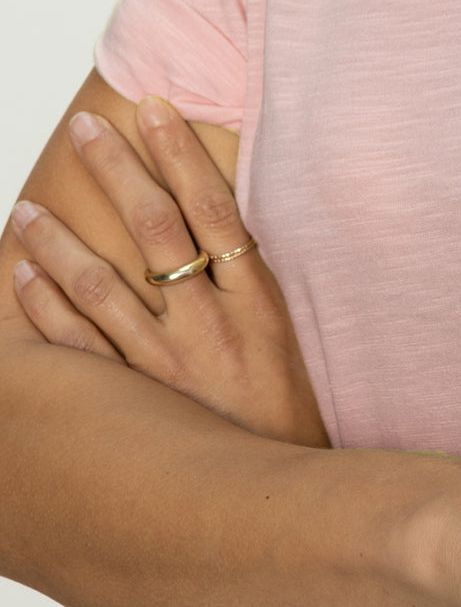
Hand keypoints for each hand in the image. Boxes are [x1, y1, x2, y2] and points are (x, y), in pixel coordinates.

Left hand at [11, 97, 329, 448]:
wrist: (288, 497)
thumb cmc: (286, 415)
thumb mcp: (284, 341)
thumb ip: (246, 287)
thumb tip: (214, 229)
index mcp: (256, 301)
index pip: (214, 207)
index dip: (181, 154)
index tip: (154, 109)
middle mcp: (211, 323)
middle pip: (156, 228)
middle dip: (117, 171)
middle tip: (85, 129)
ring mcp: (170, 364)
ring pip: (103, 285)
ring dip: (60, 240)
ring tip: (27, 207)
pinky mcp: (138, 404)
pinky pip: (81, 348)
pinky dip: (48, 307)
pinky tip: (25, 276)